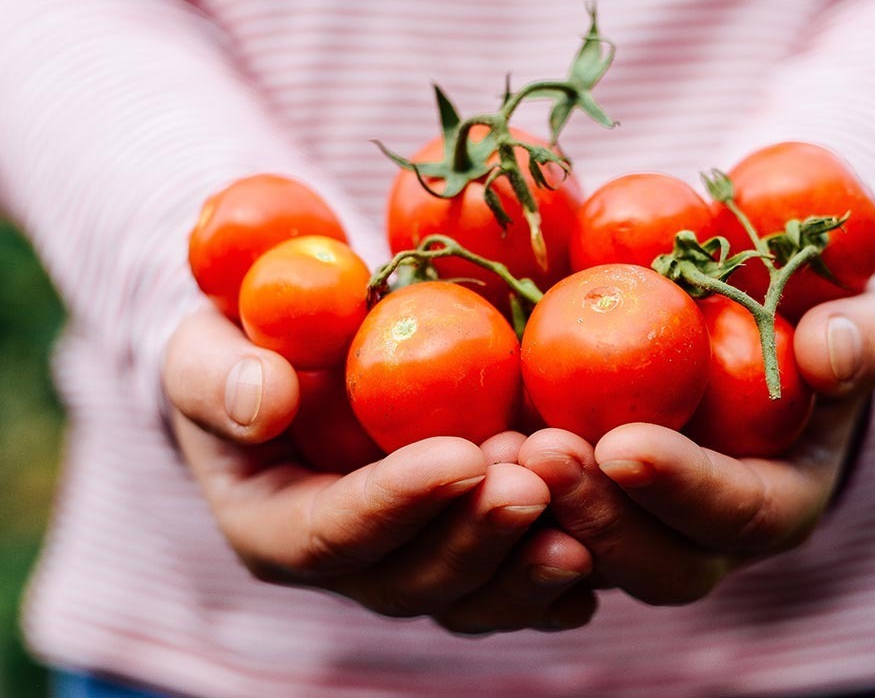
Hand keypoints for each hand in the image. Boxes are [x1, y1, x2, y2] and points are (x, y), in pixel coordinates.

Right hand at [162, 307, 594, 633]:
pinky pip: (515, 582)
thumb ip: (217, 376)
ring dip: (528, 563)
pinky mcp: (464, 547)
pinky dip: (559, 575)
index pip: (333, 533)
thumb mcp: (204, 347)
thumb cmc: (241, 347)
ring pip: (473, 595)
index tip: (460, 457)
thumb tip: (266, 401)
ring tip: (582, 517)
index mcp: (275, 525)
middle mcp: (349, 562)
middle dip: (477, 538)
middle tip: (534, 480)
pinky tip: (601, 546)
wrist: (294, 359)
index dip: (396, 503)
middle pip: (413, 580)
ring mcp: (412, 560)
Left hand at [517, 278, 874, 604]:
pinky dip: (500, 503)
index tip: (624, 445)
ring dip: (536, 518)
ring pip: (583, 560)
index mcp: (776, 501)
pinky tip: (465, 452)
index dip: (683, 489)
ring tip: (490, 453)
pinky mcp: (583, 505)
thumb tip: (831, 350)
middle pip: (652, 564)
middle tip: (540, 451)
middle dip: (596, 515)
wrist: (747, 332)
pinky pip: (538, 531)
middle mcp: (704, 536)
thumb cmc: (811, 321)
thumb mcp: (858, 316)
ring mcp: (639, 528)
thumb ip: (866, 334)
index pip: (736, 516)